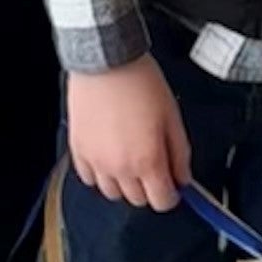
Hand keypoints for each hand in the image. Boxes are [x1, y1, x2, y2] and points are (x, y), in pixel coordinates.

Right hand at [68, 59, 192, 210]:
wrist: (107, 60)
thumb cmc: (140, 82)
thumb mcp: (172, 116)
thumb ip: (180, 153)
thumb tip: (183, 177)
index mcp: (147, 161)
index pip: (162, 201)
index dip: (171, 194)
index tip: (173, 184)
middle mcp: (120, 167)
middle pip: (138, 200)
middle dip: (149, 187)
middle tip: (154, 166)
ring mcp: (96, 161)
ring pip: (112, 193)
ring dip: (124, 184)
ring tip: (130, 161)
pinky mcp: (78, 150)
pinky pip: (88, 178)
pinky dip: (100, 174)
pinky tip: (108, 156)